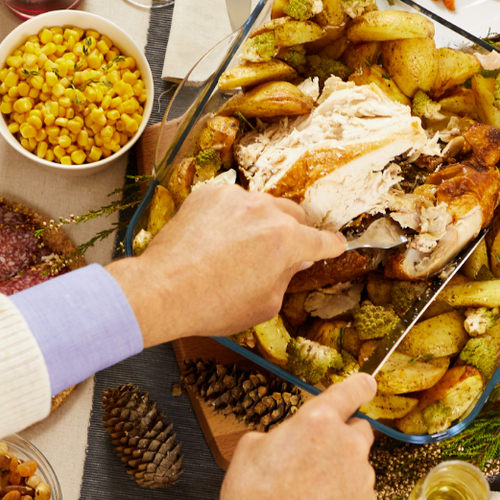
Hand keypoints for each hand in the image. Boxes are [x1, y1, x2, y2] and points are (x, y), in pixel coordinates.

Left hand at [108, 182, 344, 346]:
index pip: (322, 241)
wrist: (164, 289)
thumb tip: (293, 263)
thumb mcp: (264, 305)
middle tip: (276, 255)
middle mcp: (265, 212)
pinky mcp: (209, 194)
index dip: (332, 246)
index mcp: (287, 242)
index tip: (335, 245)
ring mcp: (236, 198)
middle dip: (292, 233)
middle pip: (294, 215)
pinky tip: (215, 240)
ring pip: (262, 206)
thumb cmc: (214, 306)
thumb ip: (286, 279)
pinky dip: (230, 217)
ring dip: (260, 223)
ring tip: (238, 250)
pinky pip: (231, 202)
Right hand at [204, 373, 377, 499]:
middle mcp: (346, 444)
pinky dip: (345, 496)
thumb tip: (287, 438)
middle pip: (358, 429)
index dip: (359, 385)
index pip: (351, 391)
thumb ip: (280, 433)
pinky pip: (359, 491)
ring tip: (308, 493)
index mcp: (317, 422)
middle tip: (315, 457)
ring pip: (358, 463)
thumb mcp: (250, 450)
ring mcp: (361, 477)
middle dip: (341, 437)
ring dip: (341, 470)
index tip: (366, 383)